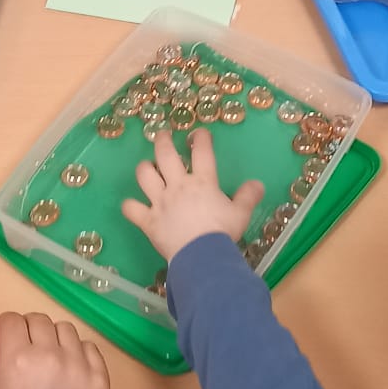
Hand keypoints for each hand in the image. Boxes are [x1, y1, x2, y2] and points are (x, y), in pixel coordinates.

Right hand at [0, 311, 109, 388]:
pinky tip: (67, 374)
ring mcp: (80, 364)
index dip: (5, 331)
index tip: (7, 348)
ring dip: (53, 338)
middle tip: (26, 358)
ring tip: (48, 364)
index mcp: (18, 358)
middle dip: (27, 331)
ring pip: (64, 328)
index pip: (11, 319)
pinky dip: (77, 353)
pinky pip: (88, 346)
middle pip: (38, 319)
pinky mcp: (100, 375)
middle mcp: (51, 354)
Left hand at [121, 128, 264, 266]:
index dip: (201, 138)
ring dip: (144, 168)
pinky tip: (132, 205)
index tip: (199, 133)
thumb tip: (258, 184)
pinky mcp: (148, 220)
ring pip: (144, 175)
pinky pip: (132, 209)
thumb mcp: (241, 214)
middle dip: (163, 141)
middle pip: (165, 155)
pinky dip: (130, 206)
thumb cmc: (222, 233)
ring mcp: (160, 201)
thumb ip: (248, 196)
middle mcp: (178, 186)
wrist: (202, 256)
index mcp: (202, 182)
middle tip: (162, 135)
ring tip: (147, 167)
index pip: (202, 152)